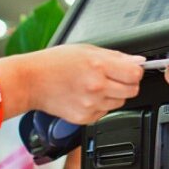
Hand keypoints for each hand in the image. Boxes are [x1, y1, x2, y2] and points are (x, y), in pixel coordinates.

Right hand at [21, 45, 144, 124]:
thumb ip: (115, 56)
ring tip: (96, 85)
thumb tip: (137, 61)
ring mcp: (91, 104)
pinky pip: (105, 112)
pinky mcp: (85, 118)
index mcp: (98, 66)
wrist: (31, 82)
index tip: (130, 70)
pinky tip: (87, 96)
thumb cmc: (54, 63)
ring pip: (120, 102)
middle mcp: (97, 87)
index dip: (135, 71)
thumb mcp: (87, 50)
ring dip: (114, 95)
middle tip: (113, 77)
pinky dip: (100, 105)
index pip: (135, 74)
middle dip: (127, 83)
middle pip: (132, 90)